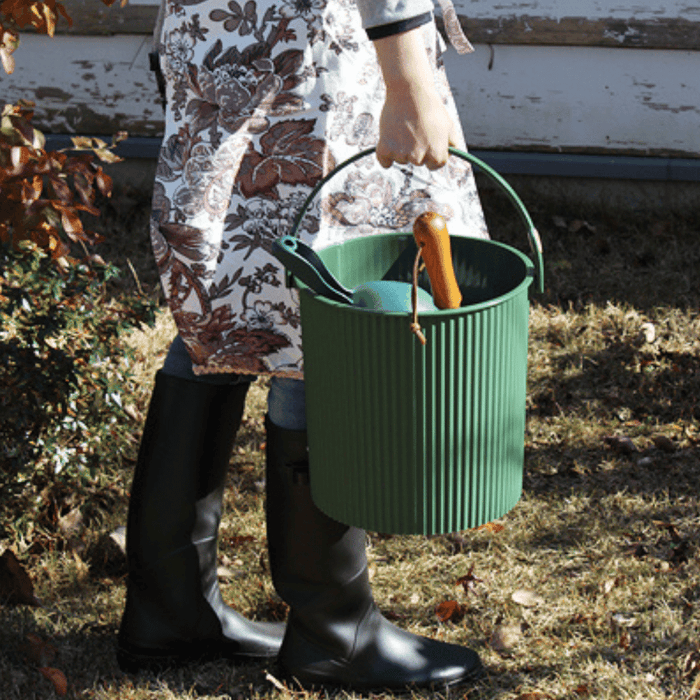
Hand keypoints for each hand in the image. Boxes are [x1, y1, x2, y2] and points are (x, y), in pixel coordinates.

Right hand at [372, 25, 460, 170]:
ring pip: (400, 160)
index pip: (434, 165)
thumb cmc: (431, 107)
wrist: (410, 91)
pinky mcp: (385, 149)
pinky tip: (389, 139)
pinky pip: (384, 162)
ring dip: (401, 148)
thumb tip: (455, 155)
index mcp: (437, 155)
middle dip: (416, 150)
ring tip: (403, 128)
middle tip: (414, 130)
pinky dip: (385, 154)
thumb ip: (453, 144)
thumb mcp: (449, 125)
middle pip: (416, 162)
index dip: (432, 153)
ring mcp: (401, 154)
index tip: (428, 142)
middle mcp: (419, 158)